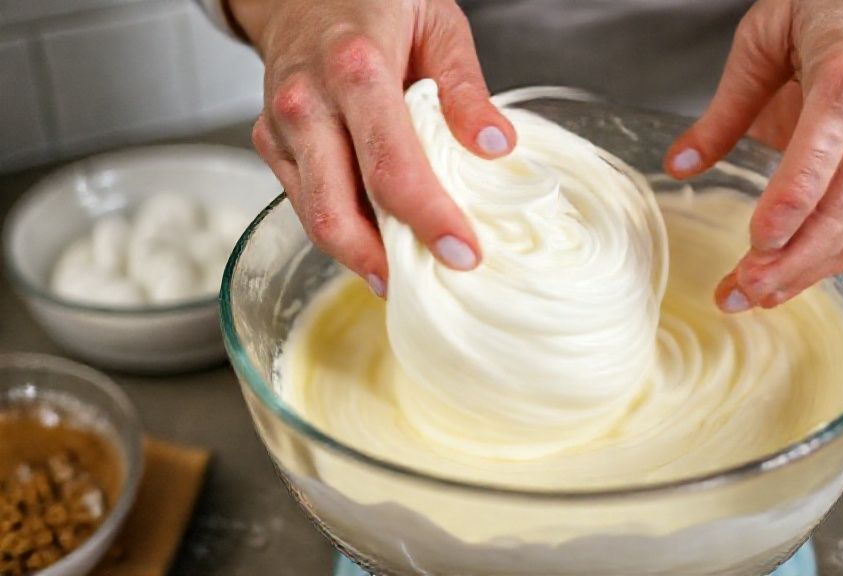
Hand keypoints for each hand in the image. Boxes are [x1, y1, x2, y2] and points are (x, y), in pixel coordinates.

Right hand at [229, 0, 515, 296]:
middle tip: (431, 283)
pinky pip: (304, 203)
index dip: (428, 220)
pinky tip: (376, 244)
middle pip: (336, 211)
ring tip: (405, 275)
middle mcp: (308, 103)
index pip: (392, 168)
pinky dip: (342, 232)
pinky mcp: (271, 143)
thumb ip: (465, 88)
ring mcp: (281, 126)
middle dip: (384, 262)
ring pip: (314, 218)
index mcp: (356, 69)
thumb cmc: (374, 0)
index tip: (465, 254)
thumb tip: (495, 146)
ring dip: (361, 257)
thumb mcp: (438, 23)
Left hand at [664, 0, 842, 311]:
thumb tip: (679, 166)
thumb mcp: (762, 42)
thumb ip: (723, 111)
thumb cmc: (829, 11)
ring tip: (765, 295)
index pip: (818, 159)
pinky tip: (813, 274)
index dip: (787, 208)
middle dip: (792, 258)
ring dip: (816, 267)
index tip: (753, 246)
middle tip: (743, 292)